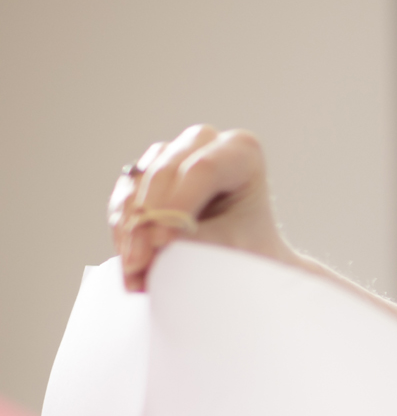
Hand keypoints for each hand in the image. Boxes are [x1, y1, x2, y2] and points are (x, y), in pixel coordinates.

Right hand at [110, 125, 297, 292]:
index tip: (162, 243)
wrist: (246, 258)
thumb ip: (201, 239)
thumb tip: (156, 242)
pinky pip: (124, 198)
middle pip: (165, 172)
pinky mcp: (146, 174)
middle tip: (139, 262)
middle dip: (148, 219)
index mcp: (242, 152)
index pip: (204, 169)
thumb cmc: (253, 249)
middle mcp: (204, 143)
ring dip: (130, 229)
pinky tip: (130, 265)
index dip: (179, 204)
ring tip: (135, 272)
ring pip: (137, 184)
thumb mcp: (238, 247)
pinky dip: (123, 232)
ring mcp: (171, 154)